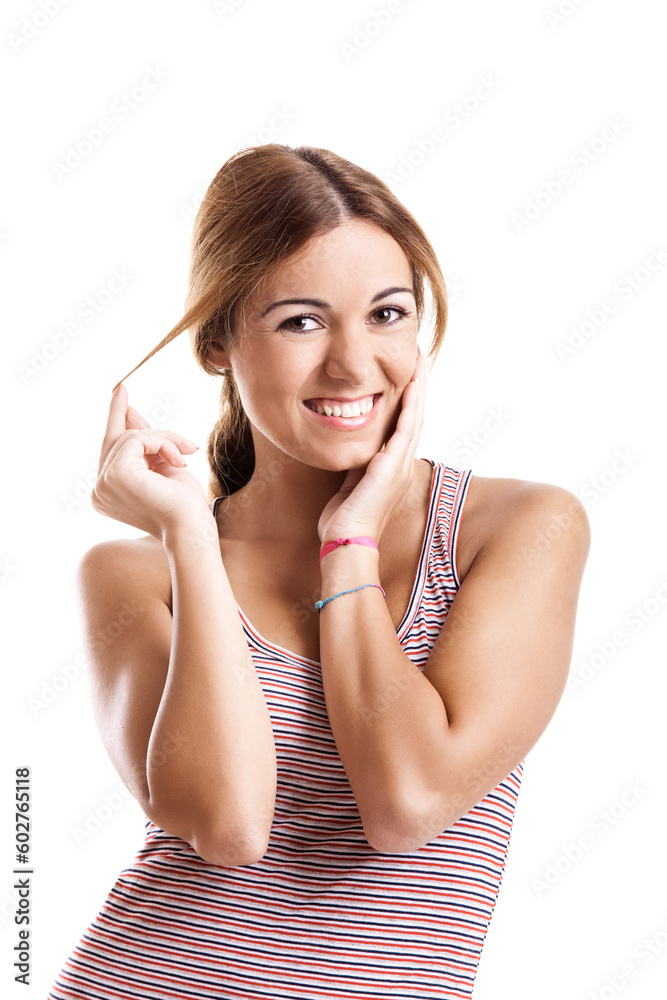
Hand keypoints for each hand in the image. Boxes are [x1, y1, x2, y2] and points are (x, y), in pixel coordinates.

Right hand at [91, 383, 208, 538]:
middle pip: (117, 441)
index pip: (110, 451)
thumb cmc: (184, 506)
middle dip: (128, 417)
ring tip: (187, 452)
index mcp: (108, 494)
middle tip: (122, 388)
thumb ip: (145, 445)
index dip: (115, 420)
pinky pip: (138, 439)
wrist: (193, 529)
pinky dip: (163, 443)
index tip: (119, 393)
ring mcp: (103, 485)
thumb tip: (129, 411)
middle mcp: (99, 492)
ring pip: (131, 437)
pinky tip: (180, 460)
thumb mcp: (163, 468)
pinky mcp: (116, 475)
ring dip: (165, 439)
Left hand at [317, 350, 426, 545]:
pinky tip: (413, 385)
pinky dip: (411, 406)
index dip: (408, 401)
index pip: (404, 427)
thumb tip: (354, 452)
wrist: (347, 542)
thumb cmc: (344, 521)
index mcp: (392, 469)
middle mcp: (402, 466)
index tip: (408, 376)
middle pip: (416, 417)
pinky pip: (406, 430)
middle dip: (418, 387)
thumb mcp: (350, 485)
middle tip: (420, 359)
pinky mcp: (392, 468)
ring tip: (421, 363)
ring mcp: (400, 466)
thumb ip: (356, 467)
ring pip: (416, 418)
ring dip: (419, 389)